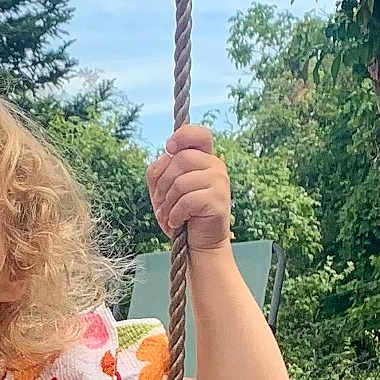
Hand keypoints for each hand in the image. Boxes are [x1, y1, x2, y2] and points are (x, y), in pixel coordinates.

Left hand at [145, 124, 230, 252]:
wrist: (199, 244)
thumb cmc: (181, 216)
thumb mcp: (163, 191)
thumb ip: (159, 171)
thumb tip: (165, 156)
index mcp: (204, 159)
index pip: (200, 135)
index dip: (183, 135)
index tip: (169, 148)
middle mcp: (216, 166)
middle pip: (181, 159)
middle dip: (163, 184)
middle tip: (161, 203)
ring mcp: (220, 182)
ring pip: (182, 181)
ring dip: (167, 203)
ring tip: (168, 216)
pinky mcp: (219, 200)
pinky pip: (187, 200)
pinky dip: (175, 214)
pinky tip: (176, 222)